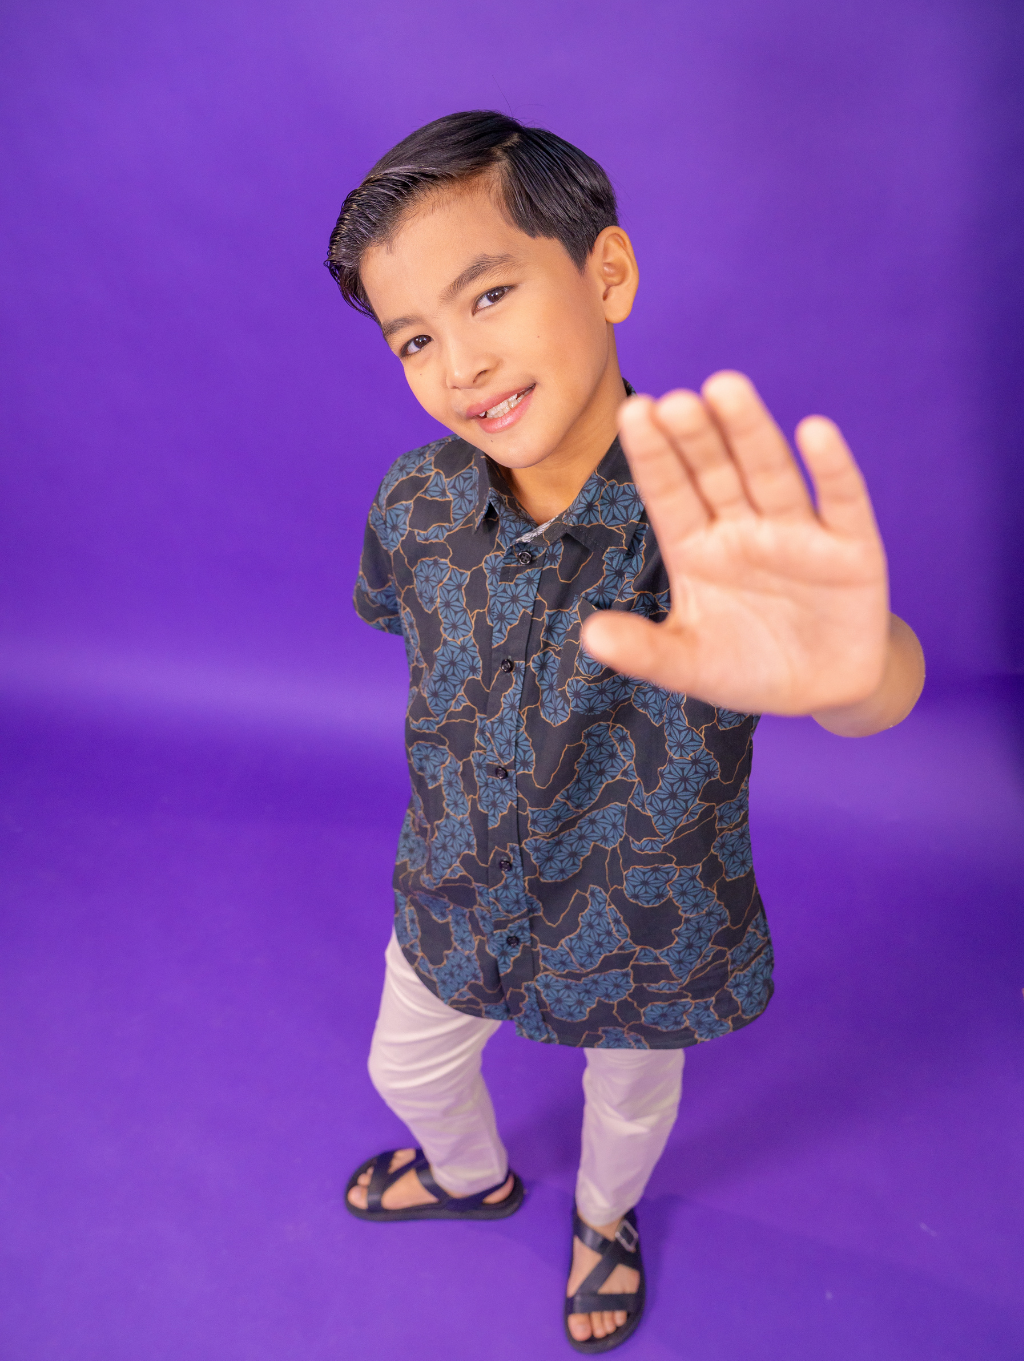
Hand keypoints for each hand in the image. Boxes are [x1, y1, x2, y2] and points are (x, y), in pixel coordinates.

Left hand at [582, 371, 899, 718]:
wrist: (822, 689)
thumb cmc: (745, 666)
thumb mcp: (690, 664)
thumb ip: (644, 650)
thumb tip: (590, 635)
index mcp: (696, 546)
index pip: (669, 492)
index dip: (655, 456)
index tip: (634, 413)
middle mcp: (742, 527)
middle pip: (715, 472)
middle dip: (696, 437)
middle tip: (676, 400)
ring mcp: (797, 531)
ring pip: (769, 473)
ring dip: (751, 433)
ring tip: (727, 389)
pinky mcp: (852, 546)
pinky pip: (841, 501)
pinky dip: (831, 468)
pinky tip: (815, 432)